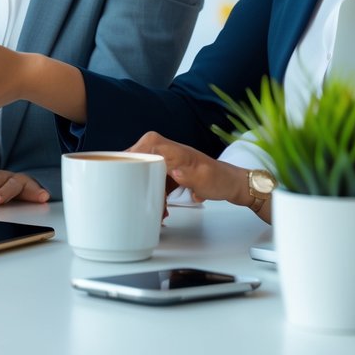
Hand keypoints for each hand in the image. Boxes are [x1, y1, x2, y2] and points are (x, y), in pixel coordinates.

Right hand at [127, 132, 249, 206]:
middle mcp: (169, 153)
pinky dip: (156, 195)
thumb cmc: (221, 179)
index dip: (132, 155)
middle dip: (137, 180)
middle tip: (132, 194)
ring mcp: (169, 162)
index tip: (121, 167)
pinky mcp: (170, 172)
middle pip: (142, 160)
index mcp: (175, 150)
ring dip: (147, 191)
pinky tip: (162, 209)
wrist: (233, 184)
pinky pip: (156, 182)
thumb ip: (189, 174)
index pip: (147, 144)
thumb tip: (174, 172)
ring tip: (155, 210)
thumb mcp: (206, 179)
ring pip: (147, 173)